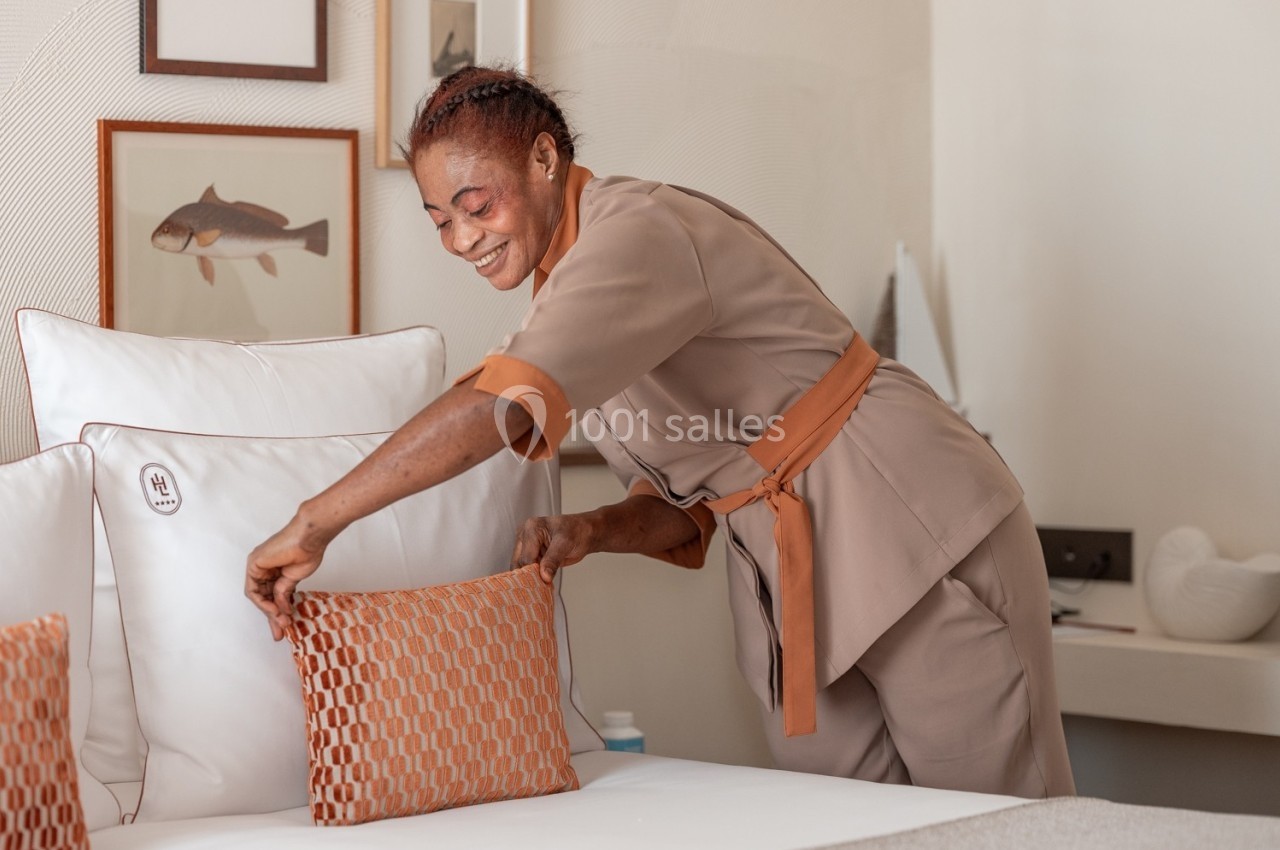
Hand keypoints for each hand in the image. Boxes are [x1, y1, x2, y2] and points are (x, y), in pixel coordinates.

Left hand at [245, 508, 333, 640]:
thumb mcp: (294, 579)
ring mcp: (257, 566)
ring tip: (282, 623)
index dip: (277, 611)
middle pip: (264, 597)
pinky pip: (254, 591)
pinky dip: (264, 603)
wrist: (309, 538)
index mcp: (273, 569)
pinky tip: (276, 611)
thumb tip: (283, 609)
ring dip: (269, 612)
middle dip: (272, 616)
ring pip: (258, 596)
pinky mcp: (254, 565)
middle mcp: (263, 568)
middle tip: (279, 632)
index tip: (286, 624)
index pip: (271, 594)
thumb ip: (284, 593)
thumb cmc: (308, 551)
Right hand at [511, 513, 599, 583]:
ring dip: (530, 579)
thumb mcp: (566, 544)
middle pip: (519, 563)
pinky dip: (534, 578)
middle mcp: (525, 536)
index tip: (540, 585)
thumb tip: (544, 577)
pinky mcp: (532, 555)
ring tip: (540, 589)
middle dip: (528, 577)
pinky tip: (541, 585)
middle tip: (539, 590)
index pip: (525, 557)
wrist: (585, 532)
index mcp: (531, 528)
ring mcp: (527, 546)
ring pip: (521, 568)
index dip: (532, 573)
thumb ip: (553, 560)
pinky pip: (528, 569)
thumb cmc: (577, 531)